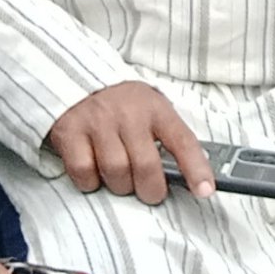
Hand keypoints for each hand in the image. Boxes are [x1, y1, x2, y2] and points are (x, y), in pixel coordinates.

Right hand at [47, 80, 216, 202]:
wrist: (78, 81)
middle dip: (151, 190)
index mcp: (157, 109)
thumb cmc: (124, 107)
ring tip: (121, 179)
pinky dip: (90, 182)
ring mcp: (98, 122)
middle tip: (150, 192)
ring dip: (121, 186)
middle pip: (146, 166)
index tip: (205, 191)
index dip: (196, 169)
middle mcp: (128, 113)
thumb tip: (194, 177)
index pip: (183, 142)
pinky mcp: (70, 132)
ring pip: (116, 172)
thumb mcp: (153, 112)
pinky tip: (95, 173)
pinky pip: (84, 172)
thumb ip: (169, 140)